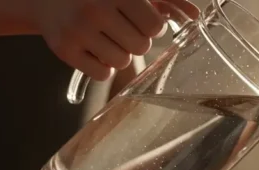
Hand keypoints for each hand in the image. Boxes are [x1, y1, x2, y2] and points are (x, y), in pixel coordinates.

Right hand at [33, 0, 199, 80]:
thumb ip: (166, 0)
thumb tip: (194, 16)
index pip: (153, 26)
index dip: (151, 26)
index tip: (139, 19)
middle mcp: (94, 9)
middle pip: (141, 46)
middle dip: (136, 40)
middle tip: (120, 28)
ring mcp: (77, 30)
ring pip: (123, 62)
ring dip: (119, 53)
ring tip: (105, 37)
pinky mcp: (64, 49)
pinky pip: (103, 74)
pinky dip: (102, 66)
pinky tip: (92, 48)